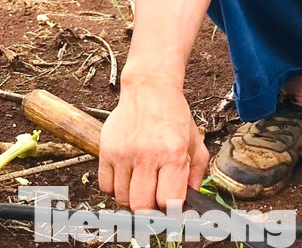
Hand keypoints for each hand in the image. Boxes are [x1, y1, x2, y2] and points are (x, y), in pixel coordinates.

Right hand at [98, 80, 209, 212]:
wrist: (148, 88)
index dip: (171, 211)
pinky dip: (116, 189)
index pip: (169, 202)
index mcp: (173, 154)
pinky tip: (127, 178)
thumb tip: (187, 206)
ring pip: (122, 199)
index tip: (171, 210)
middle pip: (142, 207)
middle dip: (150, 211)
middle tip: (154, 202)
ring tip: (142, 185)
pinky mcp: (107, 150)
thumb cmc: (173, 115)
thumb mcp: (195, 143)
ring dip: (132, 199)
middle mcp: (147, 155)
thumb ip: (195, 177)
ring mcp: (124, 153)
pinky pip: (106, 187)